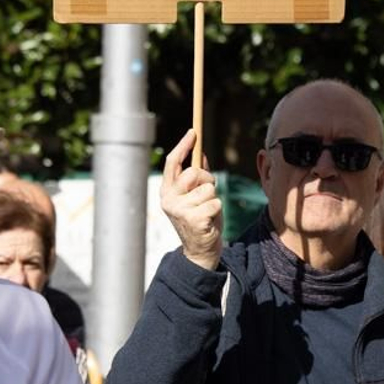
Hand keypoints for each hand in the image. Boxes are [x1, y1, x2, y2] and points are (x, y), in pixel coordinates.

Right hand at [161, 129, 221, 270]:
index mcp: (166, 192)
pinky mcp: (194, 220)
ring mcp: (179, 210)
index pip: (172, 163)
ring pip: (208, 189)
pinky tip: (210, 222)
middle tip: (207, 194)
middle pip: (194, 173)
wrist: (200, 252)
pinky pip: (215, 203)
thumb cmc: (200, 221)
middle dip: (207, 180)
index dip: (183, 145)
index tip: (193, 132)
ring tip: (207, 212)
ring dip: (213, 199)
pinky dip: (217, 211)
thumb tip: (200, 155)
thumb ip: (196, 178)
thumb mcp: (195, 197)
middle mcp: (169, 199)